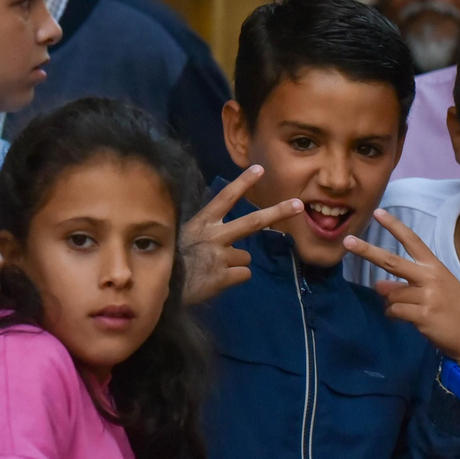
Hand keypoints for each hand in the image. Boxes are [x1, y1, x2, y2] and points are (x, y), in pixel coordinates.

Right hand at [180, 165, 303, 305]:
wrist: (160, 289)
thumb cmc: (169, 261)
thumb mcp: (182, 237)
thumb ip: (204, 232)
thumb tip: (224, 238)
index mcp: (201, 223)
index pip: (225, 198)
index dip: (243, 183)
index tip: (259, 169)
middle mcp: (214, 236)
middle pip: (252, 222)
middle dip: (278, 211)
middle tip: (298, 204)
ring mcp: (220, 256)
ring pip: (245, 257)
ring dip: (235, 263)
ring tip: (213, 269)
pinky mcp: (223, 277)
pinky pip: (243, 275)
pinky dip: (233, 278)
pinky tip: (216, 281)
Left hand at [342, 209, 459, 371]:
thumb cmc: (454, 310)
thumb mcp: (435, 291)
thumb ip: (407, 284)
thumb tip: (378, 285)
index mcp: (435, 267)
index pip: (412, 241)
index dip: (395, 226)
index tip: (378, 212)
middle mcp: (430, 277)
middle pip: (391, 261)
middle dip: (367, 251)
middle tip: (347, 241)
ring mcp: (427, 296)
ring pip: (390, 295)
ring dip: (392, 304)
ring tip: (407, 311)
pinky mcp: (423, 315)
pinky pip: (394, 311)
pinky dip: (393, 316)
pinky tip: (403, 319)